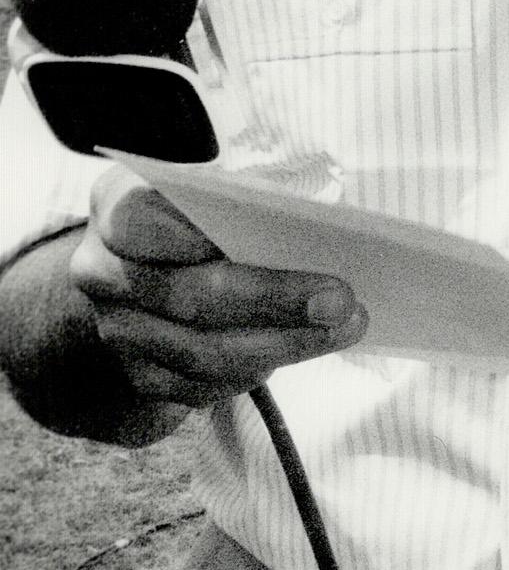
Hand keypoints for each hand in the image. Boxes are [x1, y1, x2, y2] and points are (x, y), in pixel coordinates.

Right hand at [69, 168, 367, 408]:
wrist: (151, 272)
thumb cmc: (202, 214)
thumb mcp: (218, 183)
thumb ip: (252, 188)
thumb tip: (318, 208)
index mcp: (118, 206)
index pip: (138, 217)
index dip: (191, 231)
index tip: (260, 233)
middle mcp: (101, 271)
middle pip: (189, 295)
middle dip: (274, 300)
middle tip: (340, 298)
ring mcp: (116, 331)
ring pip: (201, 352)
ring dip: (283, 343)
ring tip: (346, 325)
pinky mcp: (139, 377)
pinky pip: (202, 386)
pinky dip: (259, 369)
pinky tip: (307, 347)